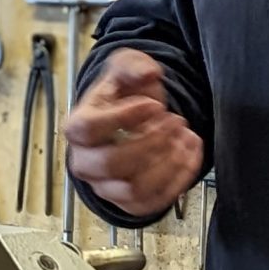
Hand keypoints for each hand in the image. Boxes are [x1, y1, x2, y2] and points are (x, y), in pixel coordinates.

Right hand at [63, 50, 204, 216]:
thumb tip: (147, 74)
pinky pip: (155, 201)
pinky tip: (191, 152)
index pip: (89, 129)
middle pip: (112, 163)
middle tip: (175, 121)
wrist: (132, 120)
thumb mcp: (125, 69)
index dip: (124, 117)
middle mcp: (86, 163)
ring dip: (168, 163)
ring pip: (135, 189)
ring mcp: (107, 187)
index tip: (154, 105)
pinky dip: (180, 178)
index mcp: (77, 128)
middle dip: (151, 142)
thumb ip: (133, 66)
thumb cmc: (124, 95)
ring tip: (185, 136)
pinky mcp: (131, 203)